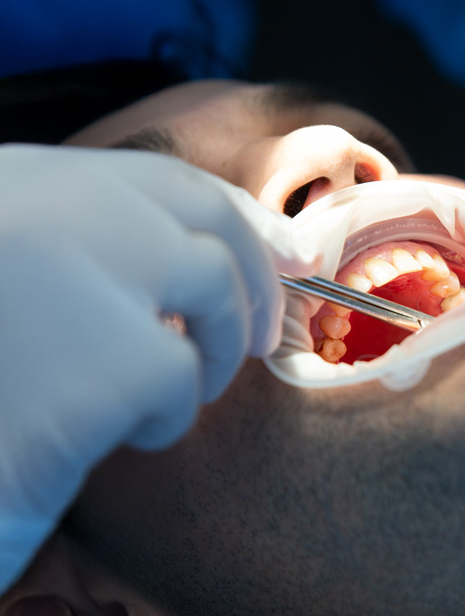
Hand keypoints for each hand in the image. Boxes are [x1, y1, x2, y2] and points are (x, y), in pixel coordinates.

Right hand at [0, 144, 319, 589]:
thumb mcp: (19, 270)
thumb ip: (93, 243)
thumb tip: (213, 256)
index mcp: (23, 180)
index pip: (165, 181)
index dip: (240, 216)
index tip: (287, 251)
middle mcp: (54, 206)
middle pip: (207, 225)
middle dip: (255, 279)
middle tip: (263, 334)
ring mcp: (80, 273)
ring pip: (211, 295)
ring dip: (209, 352)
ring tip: (161, 393)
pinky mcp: (104, 362)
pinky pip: (179, 378)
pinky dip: (164, 413)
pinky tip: (108, 435)